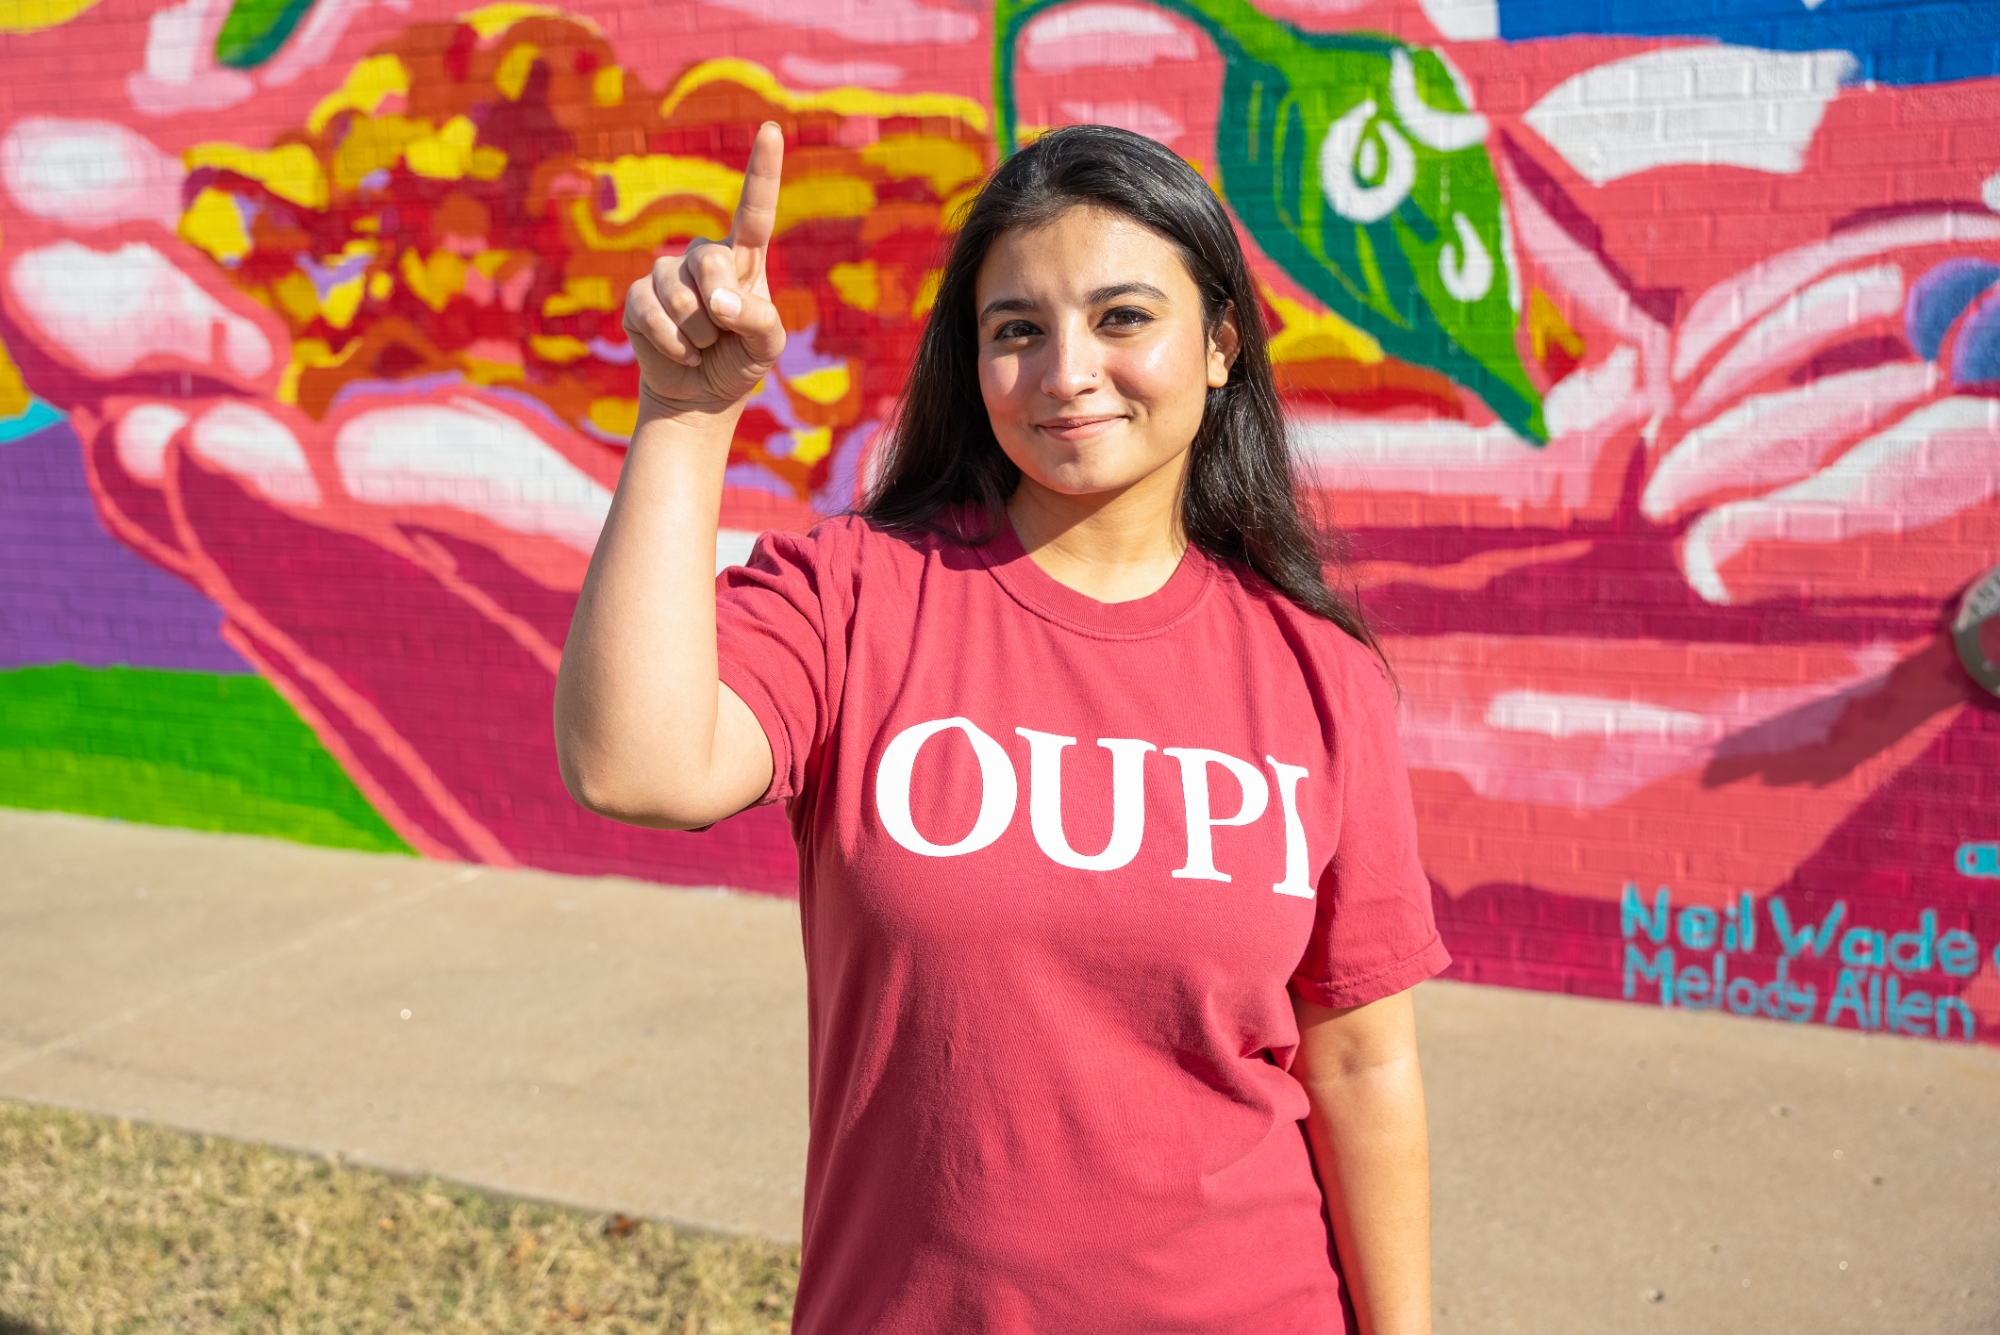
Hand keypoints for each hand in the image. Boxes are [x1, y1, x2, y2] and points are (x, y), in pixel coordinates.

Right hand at [624, 121, 787, 416]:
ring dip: (695, 333)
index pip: (754, 209)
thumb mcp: (768, 346)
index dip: (762, 170)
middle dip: (717, 304)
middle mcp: (704, 256)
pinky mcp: (637, 298)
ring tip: (703, 346)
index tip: (770, 129)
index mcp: (743, 258)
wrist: (700, 394)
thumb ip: (758, 319)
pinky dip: (672, 345)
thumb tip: (719, 302)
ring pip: (678, 294)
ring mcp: (666, 274)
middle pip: (708, 259)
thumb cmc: (740, 362)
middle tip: (722, 333)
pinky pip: (651, 315)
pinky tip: (681, 354)